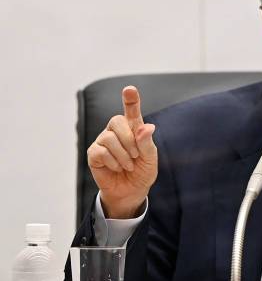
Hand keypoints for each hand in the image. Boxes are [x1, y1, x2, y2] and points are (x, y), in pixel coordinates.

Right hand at [87, 86, 157, 218]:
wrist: (131, 191)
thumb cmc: (142, 171)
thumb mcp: (150, 158)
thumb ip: (147, 143)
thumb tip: (146, 127)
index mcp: (133, 128)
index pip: (131, 111)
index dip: (130, 100)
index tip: (130, 89)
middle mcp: (116, 131)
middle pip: (116, 121)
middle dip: (129, 139)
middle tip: (136, 154)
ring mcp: (103, 141)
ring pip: (109, 138)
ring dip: (123, 155)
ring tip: (128, 165)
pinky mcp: (93, 154)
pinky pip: (100, 152)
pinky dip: (113, 162)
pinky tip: (117, 168)